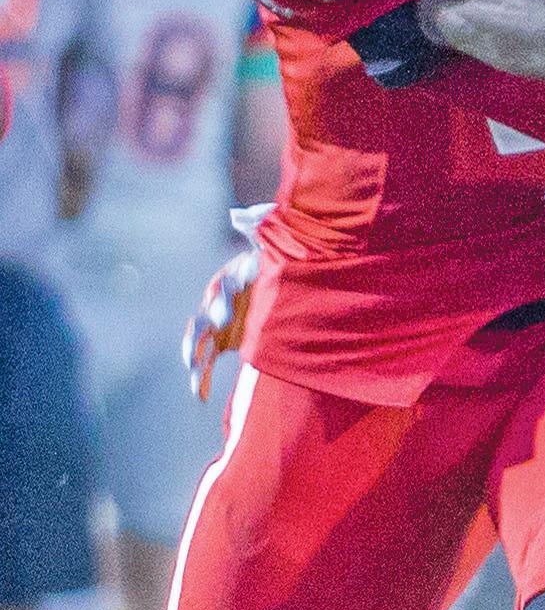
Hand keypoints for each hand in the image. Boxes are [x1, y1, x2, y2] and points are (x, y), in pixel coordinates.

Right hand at [183, 206, 268, 400]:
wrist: (286, 282)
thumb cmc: (279, 262)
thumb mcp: (273, 245)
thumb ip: (259, 229)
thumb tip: (239, 214)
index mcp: (233, 278)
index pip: (222, 288)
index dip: (220, 302)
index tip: (222, 319)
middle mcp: (221, 301)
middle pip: (207, 316)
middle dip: (204, 334)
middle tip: (202, 350)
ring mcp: (219, 323)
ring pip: (199, 342)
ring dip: (194, 359)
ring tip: (192, 378)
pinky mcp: (223, 341)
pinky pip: (207, 361)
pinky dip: (201, 378)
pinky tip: (199, 395)